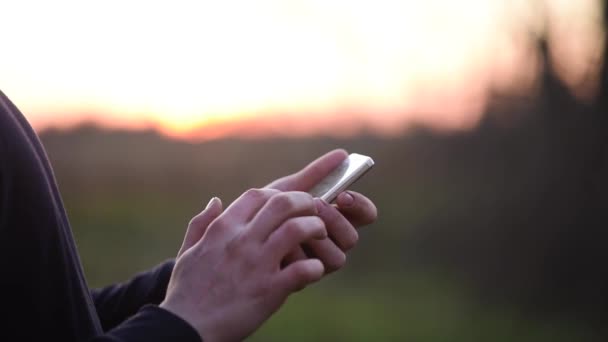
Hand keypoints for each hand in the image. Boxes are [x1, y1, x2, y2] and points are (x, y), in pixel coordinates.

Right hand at [161, 189, 326, 341]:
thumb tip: (216, 201)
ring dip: (315, 228)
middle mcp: (241, 241)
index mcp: (222, 229)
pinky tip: (314, 270)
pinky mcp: (270, 290)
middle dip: (304, 202)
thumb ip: (201, 224)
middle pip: (282, 203)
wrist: (186, 329)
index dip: (278, 194)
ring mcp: (257, 264)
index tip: (287, 205)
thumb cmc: (186, 292)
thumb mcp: (188, 252)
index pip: (257, 194)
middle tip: (313, 213)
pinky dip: (315, 267)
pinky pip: (303, 269)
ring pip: (297, 229)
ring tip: (320, 237)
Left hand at [266, 149, 377, 271]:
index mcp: (336, 220)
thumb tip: (342, 154)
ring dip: (319, 239)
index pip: (365, 214)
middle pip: (352, 237)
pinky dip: (296, 254)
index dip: (361, 205)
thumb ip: (314, 175)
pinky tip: (278, 244)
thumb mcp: (287, 190)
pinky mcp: (302, 280)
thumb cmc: (265, 211)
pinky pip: (311, 271)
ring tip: (295, 224)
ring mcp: (318, 264)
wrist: (235, 239)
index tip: (344, 195)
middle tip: (316, 206)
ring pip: (337, 257)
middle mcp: (332, 243)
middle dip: (336, 221)